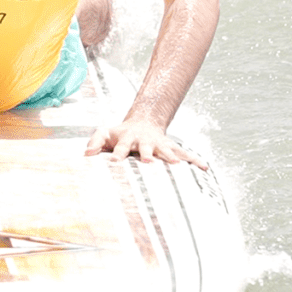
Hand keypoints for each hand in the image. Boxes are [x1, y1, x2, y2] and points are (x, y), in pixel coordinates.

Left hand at [85, 119, 207, 168]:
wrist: (143, 123)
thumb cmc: (120, 133)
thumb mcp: (105, 133)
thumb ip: (95, 141)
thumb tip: (86, 153)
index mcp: (128, 138)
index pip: (121, 147)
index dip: (118, 155)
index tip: (115, 163)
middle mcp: (145, 141)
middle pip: (146, 148)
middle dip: (148, 154)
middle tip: (148, 161)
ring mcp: (159, 144)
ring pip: (167, 151)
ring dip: (172, 158)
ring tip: (178, 166)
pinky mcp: (171, 148)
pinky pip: (185, 155)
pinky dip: (195, 160)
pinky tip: (205, 168)